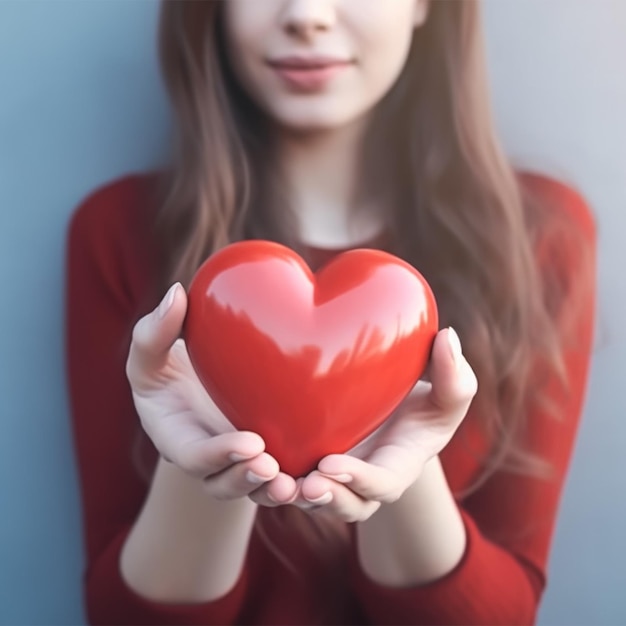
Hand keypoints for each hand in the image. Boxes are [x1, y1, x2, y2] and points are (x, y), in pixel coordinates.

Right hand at [126, 283, 295, 501]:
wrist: (199, 377)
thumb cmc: (168, 365)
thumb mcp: (152, 349)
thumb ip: (154, 331)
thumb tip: (175, 294)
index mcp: (180, 439)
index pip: (196, 457)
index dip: (220, 455)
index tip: (251, 443)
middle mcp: (211, 459)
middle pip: (226, 483)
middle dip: (248, 479)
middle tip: (273, 468)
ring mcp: (241, 460)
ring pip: (257, 487)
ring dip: (276, 488)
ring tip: (300, 482)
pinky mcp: (269, 453)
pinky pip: (285, 471)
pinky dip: (302, 473)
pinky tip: (329, 463)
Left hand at [249, 327, 476, 521]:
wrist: (394, 406)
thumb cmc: (425, 402)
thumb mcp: (449, 390)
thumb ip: (455, 373)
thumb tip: (450, 337)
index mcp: (397, 469)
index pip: (381, 485)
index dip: (359, 481)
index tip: (332, 464)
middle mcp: (363, 481)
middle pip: (344, 505)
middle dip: (325, 499)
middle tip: (303, 484)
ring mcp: (333, 475)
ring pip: (310, 498)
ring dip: (290, 494)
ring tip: (270, 476)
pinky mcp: (308, 463)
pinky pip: (288, 478)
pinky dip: (269, 476)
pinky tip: (248, 453)